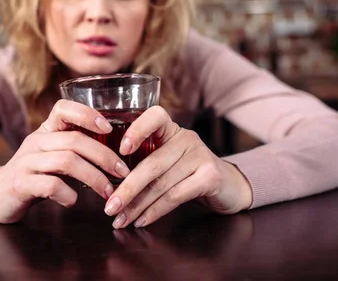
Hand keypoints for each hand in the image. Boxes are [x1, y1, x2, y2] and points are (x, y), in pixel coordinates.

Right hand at [0, 100, 130, 222]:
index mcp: (45, 131)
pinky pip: (50, 184)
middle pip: (75, 140)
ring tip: (107, 192)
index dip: (87, 114)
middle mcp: (36, 142)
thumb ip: (75, 149)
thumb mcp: (51, 155)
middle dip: (104, 156)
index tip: (109, 128)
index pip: (63, 108)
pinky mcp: (20, 184)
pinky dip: (68, 194)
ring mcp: (26, 162)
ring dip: (94, 177)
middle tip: (122, 172)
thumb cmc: (33, 174)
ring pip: (66, 161)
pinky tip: (74, 200)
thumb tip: (116, 152)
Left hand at [103, 106, 252, 228]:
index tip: (120, 150)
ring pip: (161, 183)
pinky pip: (175, 196)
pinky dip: (155, 211)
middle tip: (109, 207)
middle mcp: (186, 138)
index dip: (136, 130)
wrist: (229, 185)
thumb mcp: (167, 159)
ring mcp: (199, 156)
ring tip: (121, 219)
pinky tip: (142, 220)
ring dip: (137, 206)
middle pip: (151, 163)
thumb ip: (145, 162)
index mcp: (171, 129)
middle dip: (126, 188)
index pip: (154, 116)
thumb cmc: (188, 172)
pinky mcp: (209, 176)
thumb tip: (109, 185)